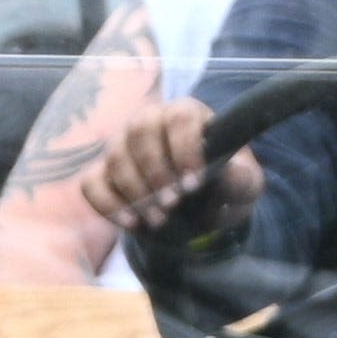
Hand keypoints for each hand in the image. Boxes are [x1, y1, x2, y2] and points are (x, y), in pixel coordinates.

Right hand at [79, 96, 254, 233]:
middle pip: (140, 129)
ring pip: (116, 156)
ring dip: (135, 192)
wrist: (202, 211)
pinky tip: (132, 223)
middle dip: (154, 170)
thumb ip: (241, 179)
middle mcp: (151, 121)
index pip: (179, 116)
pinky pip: (92, 183)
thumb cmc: (225, 188)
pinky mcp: (105, 173)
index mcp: (188, 114)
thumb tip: (231, 171)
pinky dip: (109, 204)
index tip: (193, 184)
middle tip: (172, 204)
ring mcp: (124, 145)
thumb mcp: (244, 187)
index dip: (184, 149)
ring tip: (159, 220)